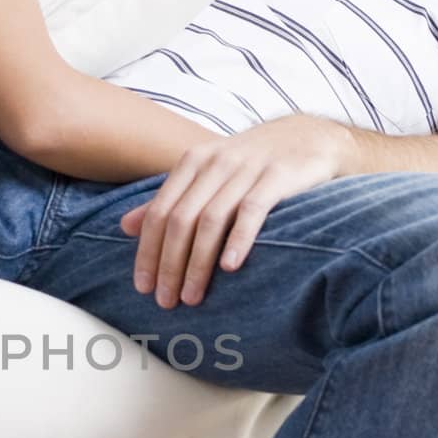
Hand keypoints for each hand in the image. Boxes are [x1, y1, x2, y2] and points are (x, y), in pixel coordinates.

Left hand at [120, 116, 355, 307]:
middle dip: (169, 264)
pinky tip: (230, 266)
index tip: (142, 287)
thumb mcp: (207, 174)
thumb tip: (124, 226)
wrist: (313, 136)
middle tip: (165, 301)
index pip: (160, 213)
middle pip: (181, 220)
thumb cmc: (253, 163)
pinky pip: (253, 210)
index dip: (147, 252)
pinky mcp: (279, 176)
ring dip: (198, 263)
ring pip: (212, 220)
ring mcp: (248, 168)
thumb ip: (169, 199)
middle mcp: (216, 162)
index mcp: (193, 162)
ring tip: (192, 296)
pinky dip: (239, 238)